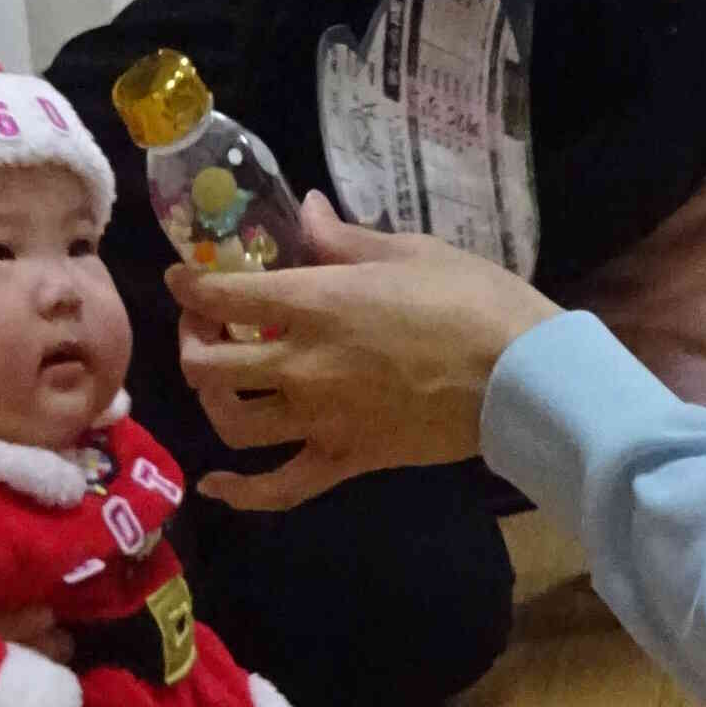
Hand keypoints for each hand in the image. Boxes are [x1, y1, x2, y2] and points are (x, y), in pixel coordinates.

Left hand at [169, 197, 557, 510]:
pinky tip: (216, 486)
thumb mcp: (408, 250)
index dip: (189, 285)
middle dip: (193, 342)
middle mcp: (301, 365)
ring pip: (231, 423)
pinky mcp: (347, 459)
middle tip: (207, 326)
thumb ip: (344, 238)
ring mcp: (321, 420)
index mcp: (313, 304)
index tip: (183, 278)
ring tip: (220, 382)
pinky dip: (242, 493)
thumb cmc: (471, 299)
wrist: (522, 374)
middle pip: (207, 366)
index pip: (219, 296)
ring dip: (212, 401)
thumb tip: (305, 213)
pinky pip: (280, 488)